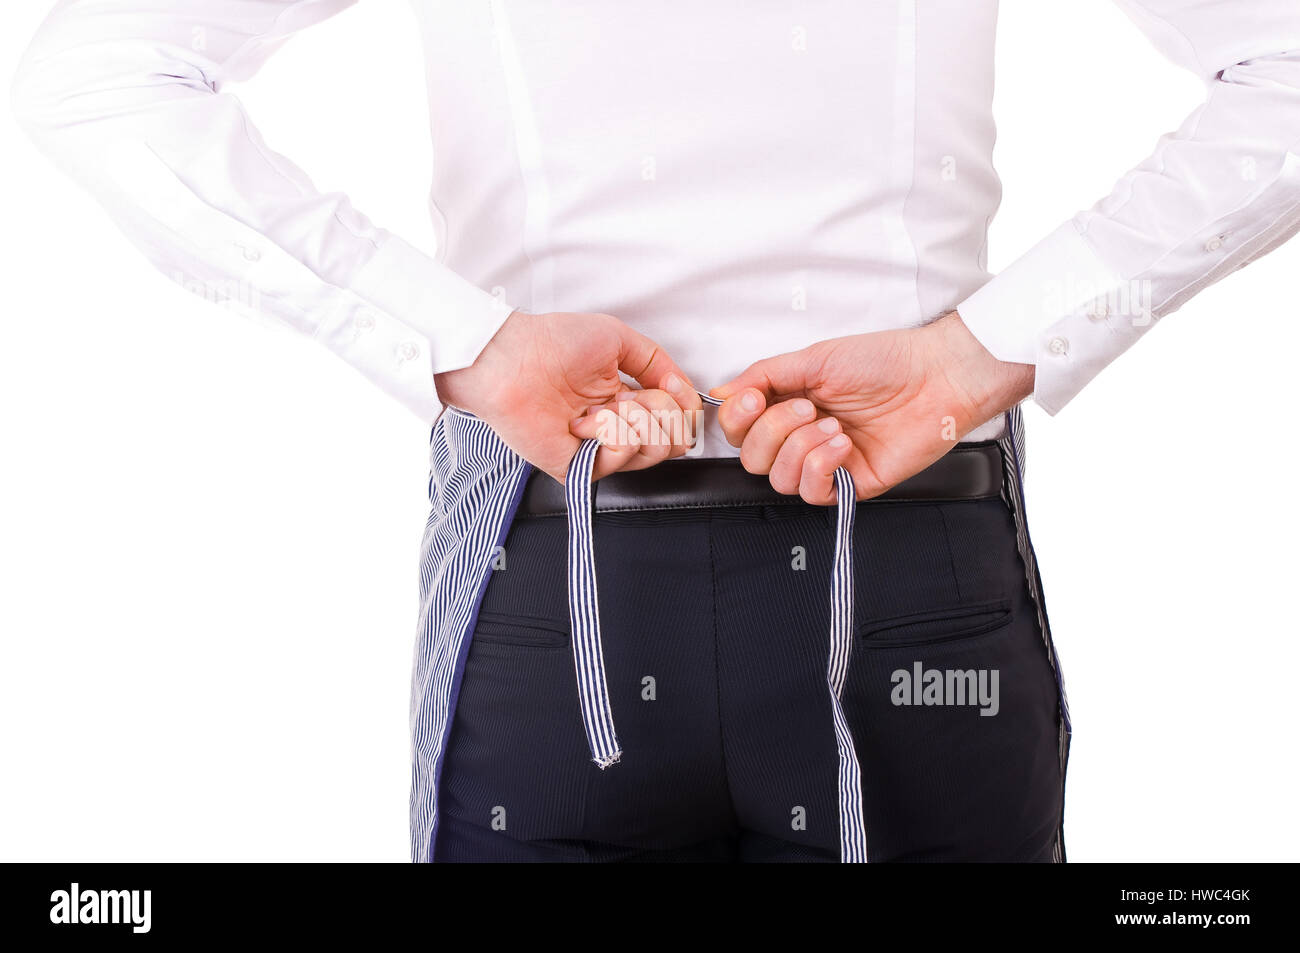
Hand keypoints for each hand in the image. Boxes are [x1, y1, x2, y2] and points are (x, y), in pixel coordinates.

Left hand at [435, 310, 701, 482]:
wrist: (511, 360)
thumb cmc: (552, 343)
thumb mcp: (618, 338)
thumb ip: (659, 363)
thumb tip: (687, 392)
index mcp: (626, 400)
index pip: (678, 420)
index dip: (683, 406)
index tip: (670, 387)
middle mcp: (617, 429)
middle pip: (674, 440)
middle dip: (660, 412)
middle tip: (626, 396)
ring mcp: (599, 451)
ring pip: (654, 451)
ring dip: (633, 420)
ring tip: (601, 406)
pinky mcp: (581, 468)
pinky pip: (622, 458)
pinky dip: (609, 433)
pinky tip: (583, 421)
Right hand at [711, 311, 1033, 502]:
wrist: (936, 377)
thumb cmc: (884, 361)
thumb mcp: (814, 358)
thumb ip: (764, 375)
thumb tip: (721, 393)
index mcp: (788, 404)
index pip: (739, 429)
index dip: (737, 420)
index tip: (752, 399)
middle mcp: (801, 437)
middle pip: (752, 458)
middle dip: (772, 432)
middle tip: (806, 408)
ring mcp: (825, 462)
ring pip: (777, 480)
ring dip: (799, 449)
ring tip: (832, 425)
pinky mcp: (850, 484)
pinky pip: (811, 492)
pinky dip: (819, 467)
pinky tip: (841, 444)